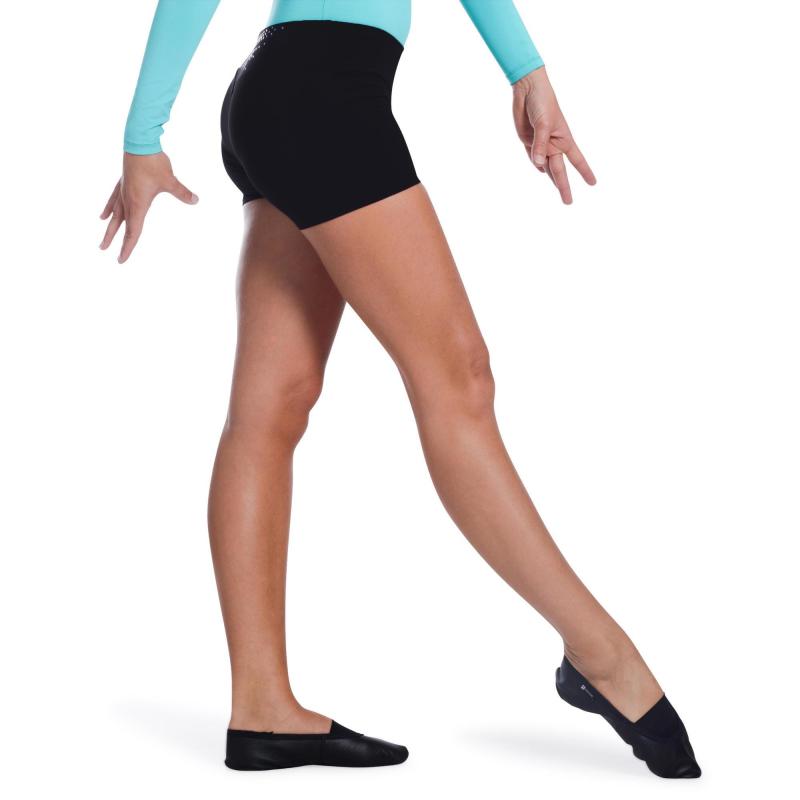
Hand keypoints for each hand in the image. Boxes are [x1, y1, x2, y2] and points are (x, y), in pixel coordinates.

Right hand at [99, 151, 197, 262]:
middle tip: (104, 251)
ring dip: (109, 227)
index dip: (128, 247)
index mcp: (138, 204)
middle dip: (114, 240)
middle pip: (120, 225)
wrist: (139, 142)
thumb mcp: (170, 180)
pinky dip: (109, 209)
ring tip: (103, 239)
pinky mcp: (122, 183)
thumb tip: (195, 200)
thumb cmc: (153, 162)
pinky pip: (113, 201)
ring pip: (114, 215)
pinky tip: (103, 215)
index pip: (133, 231)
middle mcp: (128, 200)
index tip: (121, 259)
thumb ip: (182, 192)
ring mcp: (123, 191)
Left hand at [512, 67, 595, 203]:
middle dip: (563, 187)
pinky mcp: (528, 141)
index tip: (593, 183)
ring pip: (546, 167)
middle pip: (559, 171)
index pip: (576, 160)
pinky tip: (541, 170)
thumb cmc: (542, 102)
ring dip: (552, 179)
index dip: (584, 172)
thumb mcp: (543, 123)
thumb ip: (540, 145)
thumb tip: (538, 165)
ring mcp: (540, 143)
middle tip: (568, 203)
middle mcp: (553, 144)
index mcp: (563, 139)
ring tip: (561, 192)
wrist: (527, 89)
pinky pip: (533, 157)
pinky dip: (537, 165)